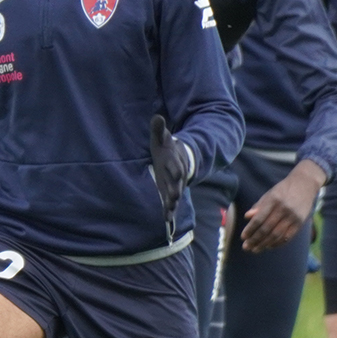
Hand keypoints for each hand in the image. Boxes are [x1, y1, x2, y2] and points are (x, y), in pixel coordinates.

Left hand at [150, 115, 195, 241]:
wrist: (179, 160)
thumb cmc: (167, 149)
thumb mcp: (162, 139)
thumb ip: (160, 130)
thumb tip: (157, 117)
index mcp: (175, 162)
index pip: (177, 166)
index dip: (176, 168)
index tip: (176, 172)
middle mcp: (176, 176)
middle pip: (177, 183)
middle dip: (175, 189)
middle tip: (174, 196)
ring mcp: (174, 186)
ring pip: (174, 196)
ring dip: (172, 203)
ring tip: (170, 211)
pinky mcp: (169, 193)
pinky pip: (169, 204)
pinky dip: (168, 211)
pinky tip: (166, 220)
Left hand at [241, 159, 325, 252]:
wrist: (305, 184)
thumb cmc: (283, 190)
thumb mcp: (269, 194)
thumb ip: (258, 206)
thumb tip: (247, 217)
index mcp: (273, 200)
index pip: (259, 219)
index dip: (250, 229)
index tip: (243, 237)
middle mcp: (283, 209)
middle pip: (267, 229)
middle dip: (255, 240)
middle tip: (246, 247)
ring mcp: (293, 217)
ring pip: (277, 235)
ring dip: (265, 244)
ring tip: (255, 249)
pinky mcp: (300, 222)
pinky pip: (288, 237)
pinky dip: (278, 243)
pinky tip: (269, 246)